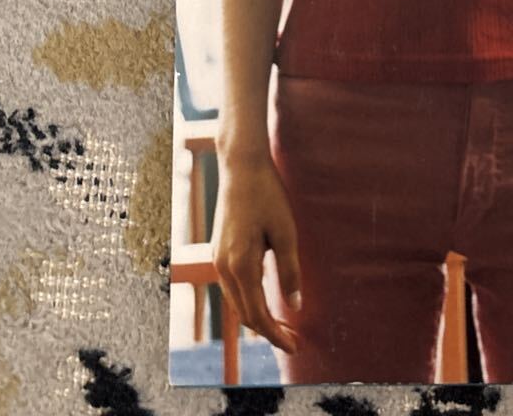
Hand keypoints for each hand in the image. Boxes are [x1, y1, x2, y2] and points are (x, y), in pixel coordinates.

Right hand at [211, 154, 302, 355]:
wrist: (241, 166)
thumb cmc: (267, 195)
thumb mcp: (286, 231)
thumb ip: (289, 271)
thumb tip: (295, 306)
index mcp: (241, 264)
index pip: (257, 314)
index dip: (276, 334)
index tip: (295, 346)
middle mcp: (223, 266)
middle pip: (244, 313)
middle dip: (269, 330)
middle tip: (294, 340)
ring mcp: (217, 259)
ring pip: (236, 301)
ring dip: (258, 316)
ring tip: (282, 325)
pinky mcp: (218, 250)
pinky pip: (232, 286)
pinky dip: (248, 300)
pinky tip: (264, 300)